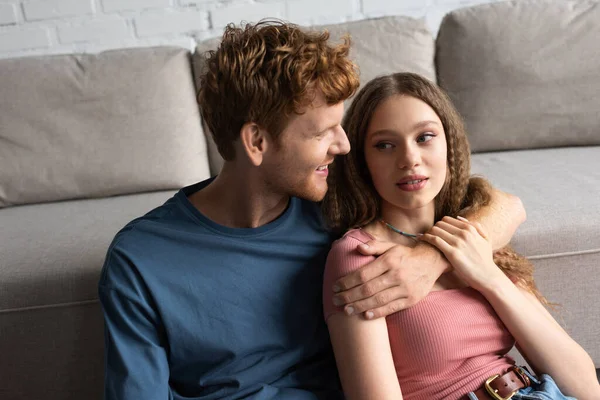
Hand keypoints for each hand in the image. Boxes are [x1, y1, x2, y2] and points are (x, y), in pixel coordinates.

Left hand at [331, 240, 446, 318]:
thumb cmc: (405, 254)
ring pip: (378, 300)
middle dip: (349, 296)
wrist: (432, 261)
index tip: (335, 286)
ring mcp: (405, 288)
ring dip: (359, 306)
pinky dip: (378, 312)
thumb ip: (374, 246)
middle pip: (368, 288)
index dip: (347, 282)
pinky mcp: (412, 299)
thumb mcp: (390, 246)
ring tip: (346, 310)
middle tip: (335, 300)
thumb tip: (358, 248)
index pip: (363, 274)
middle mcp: (396, 274)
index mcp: (389, 260)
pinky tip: (365, 315)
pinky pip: (392, 308)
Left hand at [419, 216, 504, 291]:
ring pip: (436, 230)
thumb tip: (459, 218)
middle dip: (433, 228)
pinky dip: (426, 238)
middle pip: (440, 224)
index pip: (447, 219)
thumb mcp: (486, 239)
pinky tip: (421, 239)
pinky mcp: (452, 253)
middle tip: (428, 235)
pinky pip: (435, 240)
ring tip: (423, 238)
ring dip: (428, 232)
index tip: (435, 230)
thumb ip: (476, 227)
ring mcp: (458, 243)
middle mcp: (464, 233)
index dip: (439, 224)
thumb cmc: (485, 259)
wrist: (487, 276)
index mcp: (470, 229)